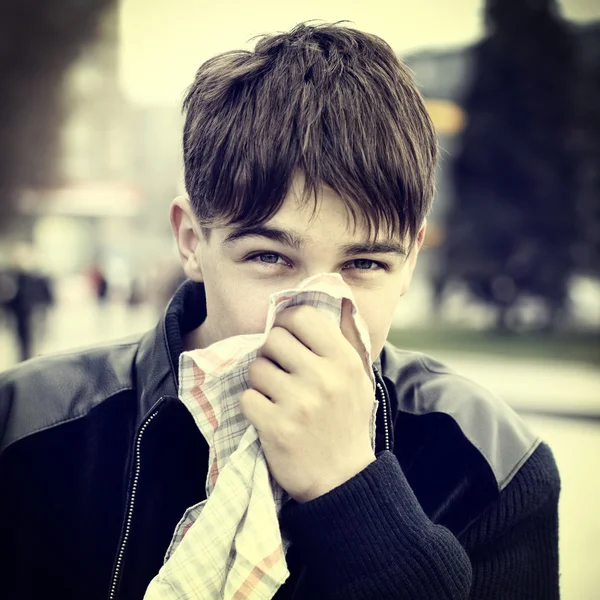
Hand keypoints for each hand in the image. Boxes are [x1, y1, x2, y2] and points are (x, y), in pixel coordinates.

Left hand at [240, 298, 375, 502]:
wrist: (342, 479)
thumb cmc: (347, 421)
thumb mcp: (358, 378)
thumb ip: (344, 340)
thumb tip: (334, 301)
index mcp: (343, 360)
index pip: (301, 317)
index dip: (286, 322)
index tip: (285, 336)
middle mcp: (323, 377)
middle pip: (273, 340)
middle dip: (272, 354)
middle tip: (282, 373)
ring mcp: (298, 403)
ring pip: (256, 368)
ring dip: (262, 382)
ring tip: (278, 397)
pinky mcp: (276, 427)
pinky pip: (247, 397)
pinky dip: (254, 406)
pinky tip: (270, 417)